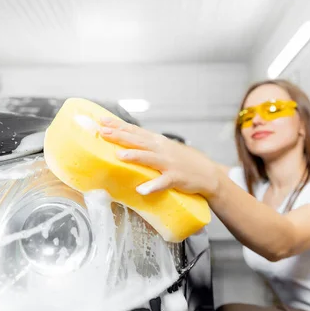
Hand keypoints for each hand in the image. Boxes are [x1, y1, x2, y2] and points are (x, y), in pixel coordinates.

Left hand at [98, 117, 220, 197]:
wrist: (207, 173)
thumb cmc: (182, 161)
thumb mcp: (164, 148)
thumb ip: (147, 144)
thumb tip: (125, 141)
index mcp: (157, 141)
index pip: (135, 131)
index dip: (118, 125)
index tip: (102, 120)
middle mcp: (161, 149)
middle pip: (138, 141)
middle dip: (120, 136)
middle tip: (103, 132)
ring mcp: (169, 163)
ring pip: (149, 158)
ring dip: (135, 156)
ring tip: (119, 155)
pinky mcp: (176, 178)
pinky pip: (163, 182)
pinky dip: (153, 186)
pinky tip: (142, 190)